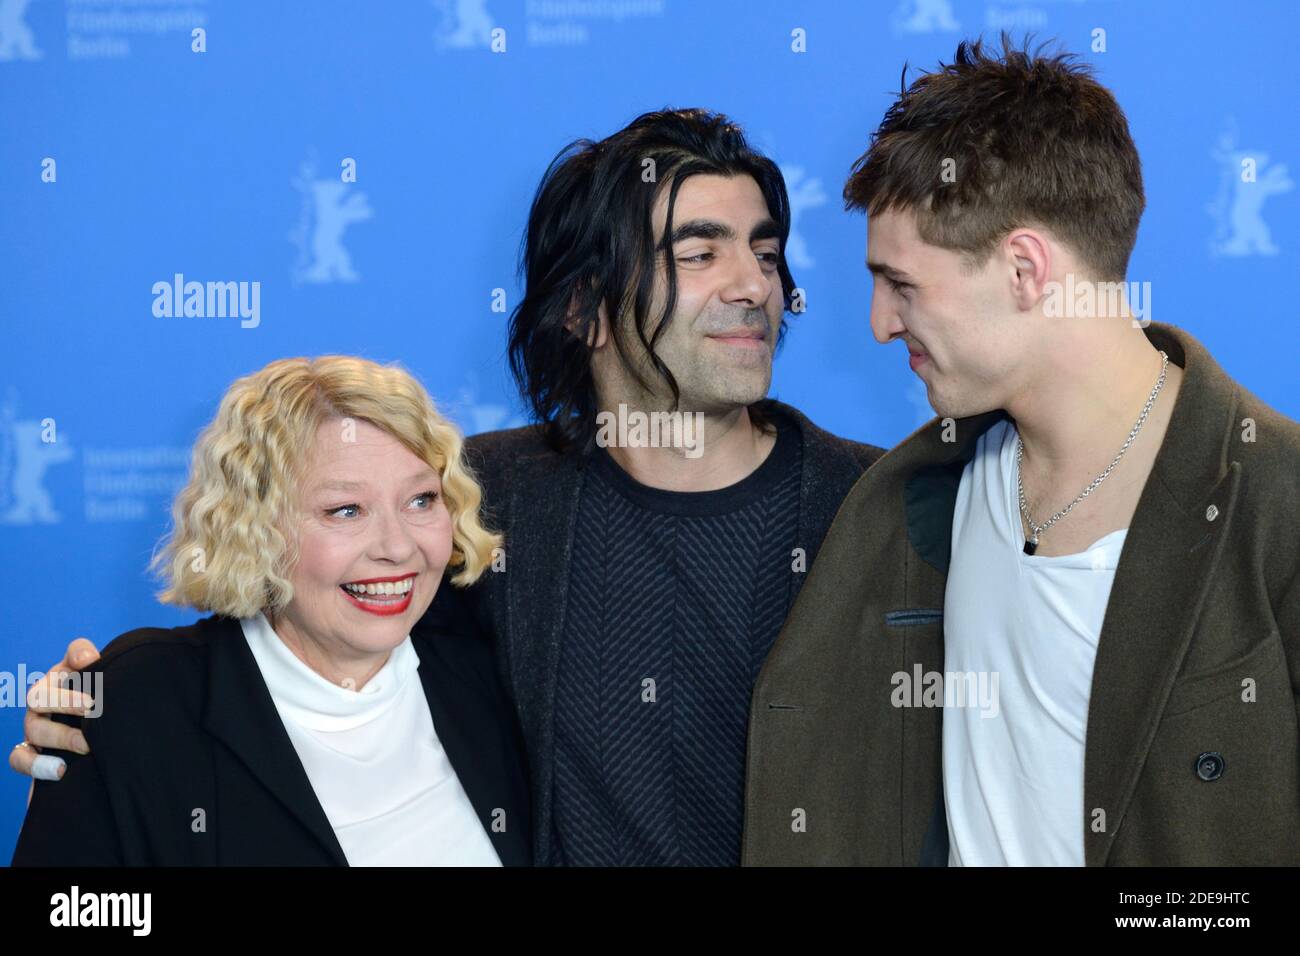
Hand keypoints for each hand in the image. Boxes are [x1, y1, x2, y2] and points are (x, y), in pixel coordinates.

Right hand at [9, 638, 99, 780]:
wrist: (100, 747)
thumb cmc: (107, 710)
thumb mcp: (111, 689)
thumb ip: (104, 670)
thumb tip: (89, 659)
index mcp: (71, 674)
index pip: (75, 653)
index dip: (79, 654)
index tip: (92, 663)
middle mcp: (47, 697)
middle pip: (41, 695)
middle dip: (66, 702)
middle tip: (93, 710)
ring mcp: (36, 725)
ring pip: (34, 728)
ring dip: (61, 736)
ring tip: (87, 746)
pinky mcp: (31, 753)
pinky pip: (20, 758)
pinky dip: (38, 765)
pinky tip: (61, 770)